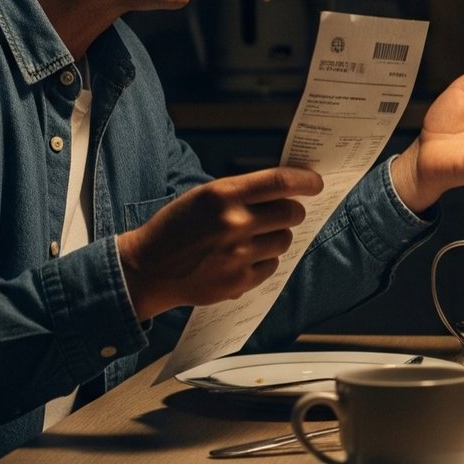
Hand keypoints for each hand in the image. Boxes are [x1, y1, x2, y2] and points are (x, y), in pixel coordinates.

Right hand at [117, 166, 323, 321]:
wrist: (147, 269)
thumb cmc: (178, 226)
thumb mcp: (205, 196)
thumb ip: (243, 192)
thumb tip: (287, 190)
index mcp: (224, 195)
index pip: (281, 182)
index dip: (306, 181)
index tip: (316, 183)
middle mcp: (234, 223)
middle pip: (291, 213)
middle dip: (290, 211)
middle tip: (280, 213)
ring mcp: (238, 255)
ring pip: (284, 240)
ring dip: (276, 237)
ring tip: (252, 238)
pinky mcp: (238, 282)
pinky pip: (271, 266)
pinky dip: (263, 261)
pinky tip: (242, 259)